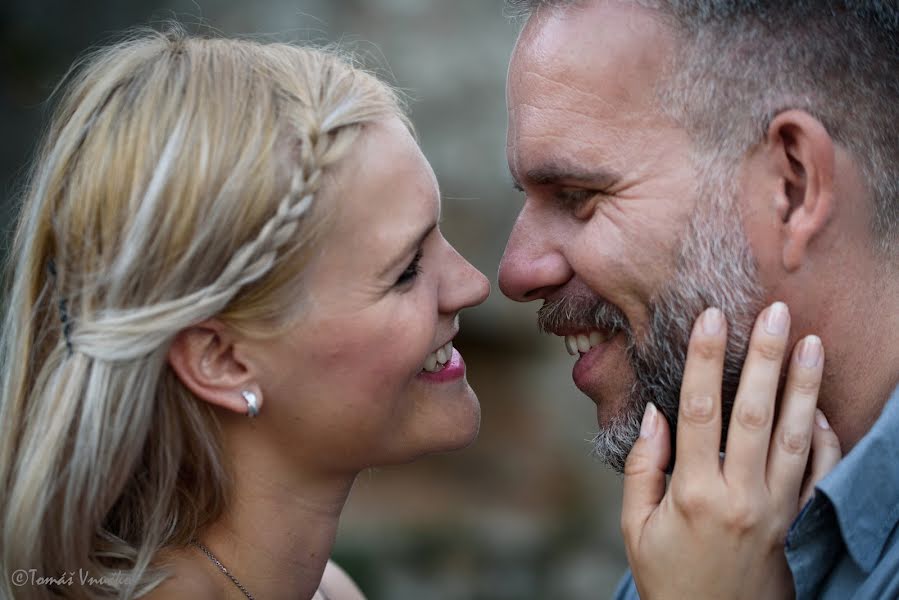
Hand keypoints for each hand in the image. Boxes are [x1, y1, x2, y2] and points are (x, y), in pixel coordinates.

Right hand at [621, 303, 841, 599]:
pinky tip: (820, 406)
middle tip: (775, 311)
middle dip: (765, 358)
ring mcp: (775, 509)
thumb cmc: (669, 579)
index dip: (704, 361)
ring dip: (803, 386)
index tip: (710, 319)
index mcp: (692, 493)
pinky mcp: (795, 522)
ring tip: (811, 342)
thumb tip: (655, 415)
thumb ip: (642, 469)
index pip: (698, 412)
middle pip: (753, 413)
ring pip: (793, 436)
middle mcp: (739, 495)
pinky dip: (823, 438)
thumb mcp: (635, 528)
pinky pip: (817, 473)